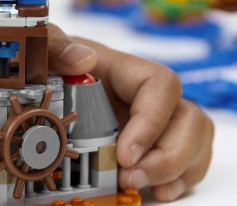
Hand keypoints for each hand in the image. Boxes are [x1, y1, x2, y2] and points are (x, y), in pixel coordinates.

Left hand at [0, 25, 212, 201]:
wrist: (40, 94)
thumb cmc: (45, 69)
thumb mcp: (41, 52)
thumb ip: (53, 46)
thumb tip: (81, 59)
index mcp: (121, 70)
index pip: (160, 85)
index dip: (152, 121)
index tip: (125, 154)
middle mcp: (145, 95)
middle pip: (190, 117)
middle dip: (168, 156)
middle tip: (130, 178)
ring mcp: (155, 121)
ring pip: (196, 138)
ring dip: (177, 169)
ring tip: (141, 186)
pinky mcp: (154, 146)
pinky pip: (189, 160)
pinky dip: (179, 179)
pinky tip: (155, 191)